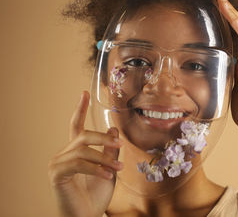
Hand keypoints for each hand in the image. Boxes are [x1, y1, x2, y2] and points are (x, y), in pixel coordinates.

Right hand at [48, 91, 122, 216]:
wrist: (86, 216)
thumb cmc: (96, 195)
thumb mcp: (109, 169)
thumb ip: (110, 151)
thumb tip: (113, 130)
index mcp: (76, 151)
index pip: (76, 125)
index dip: (80, 109)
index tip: (84, 93)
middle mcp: (64, 154)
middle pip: (83, 135)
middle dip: (103, 139)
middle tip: (120, 145)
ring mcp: (58, 164)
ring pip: (83, 149)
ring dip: (103, 158)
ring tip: (118, 169)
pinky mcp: (56, 174)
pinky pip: (78, 163)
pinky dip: (95, 168)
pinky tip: (107, 175)